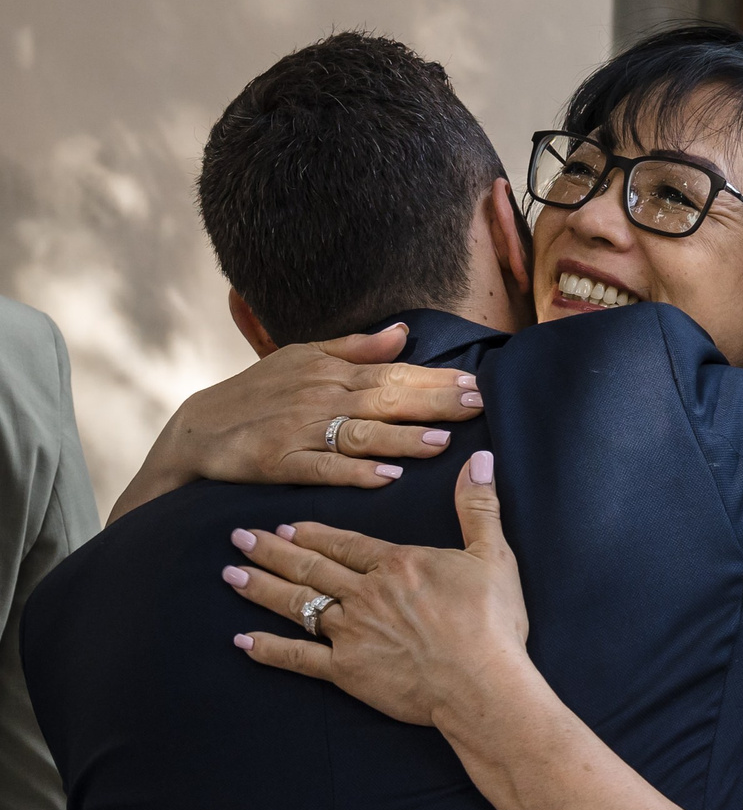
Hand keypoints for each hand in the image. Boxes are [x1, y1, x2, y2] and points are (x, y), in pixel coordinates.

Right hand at [113, 323, 483, 520]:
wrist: (197, 430)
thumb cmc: (258, 394)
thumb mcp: (302, 359)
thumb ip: (354, 349)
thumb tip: (401, 332)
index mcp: (332, 373)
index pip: (394, 373)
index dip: (436, 379)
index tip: (476, 384)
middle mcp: (321, 398)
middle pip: (386, 399)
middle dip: (434, 403)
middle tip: (477, 405)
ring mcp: (301, 431)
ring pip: (360, 434)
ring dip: (401, 438)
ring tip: (441, 441)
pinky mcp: (280, 463)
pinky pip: (323, 468)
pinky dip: (354, 472)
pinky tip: (386, 477)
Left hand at [222, 451, 530, 728]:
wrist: (482, 684)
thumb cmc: (493, 622)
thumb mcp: (494, 556)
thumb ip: (479, 507)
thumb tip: (479, 458)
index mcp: (397, 565)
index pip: (345, 543)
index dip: (313, 533)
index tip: (286, 526)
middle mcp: (365, 594)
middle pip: (310, 567)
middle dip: (272, 551)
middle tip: (239, 538)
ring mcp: (351, 632)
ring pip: (297, 603)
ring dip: (262, 587)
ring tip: (231, 574)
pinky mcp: (347, 671)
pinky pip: (298, 657)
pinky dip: (268, 649)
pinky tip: (242, 641)